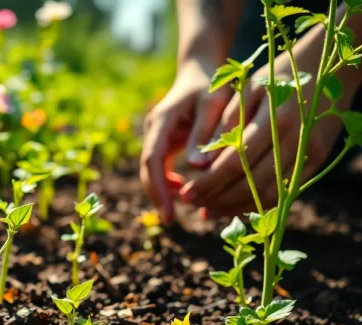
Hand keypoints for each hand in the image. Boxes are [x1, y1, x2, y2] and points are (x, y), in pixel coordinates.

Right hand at [140, 58, 232, 221]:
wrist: (201, 69)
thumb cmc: (213, 84)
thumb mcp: (214, 104)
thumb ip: (205, 133)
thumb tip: (195, 167)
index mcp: (163, 119)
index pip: (151, 159)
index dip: (157, 187)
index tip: (168, 211)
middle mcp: (154, 129)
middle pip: (147, 168)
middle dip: (157, 195)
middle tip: (170, 220)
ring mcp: (156, 135)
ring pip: (152, 169)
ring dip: (164, 190)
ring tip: (185, 206)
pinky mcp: (164, 140)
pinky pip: (161, 166)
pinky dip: (171, 181)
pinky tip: (185, 191)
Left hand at [178, 51, 354, 218]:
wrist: (333, 72)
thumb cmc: (279, 77)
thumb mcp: (248, 89)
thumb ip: (226, 123)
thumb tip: (201, 161)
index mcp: (276, 119)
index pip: (236, 163)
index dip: (209, 182)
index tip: (185, 193)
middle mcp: (296, 140)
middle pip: (252, 184)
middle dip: (217, 198)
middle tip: (191, 202)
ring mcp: (310, 154)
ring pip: (268, 194)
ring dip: (234, 207)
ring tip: (206, 209)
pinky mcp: (318, 162)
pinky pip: (284, 192)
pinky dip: (257, 203)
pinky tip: (232, 205)